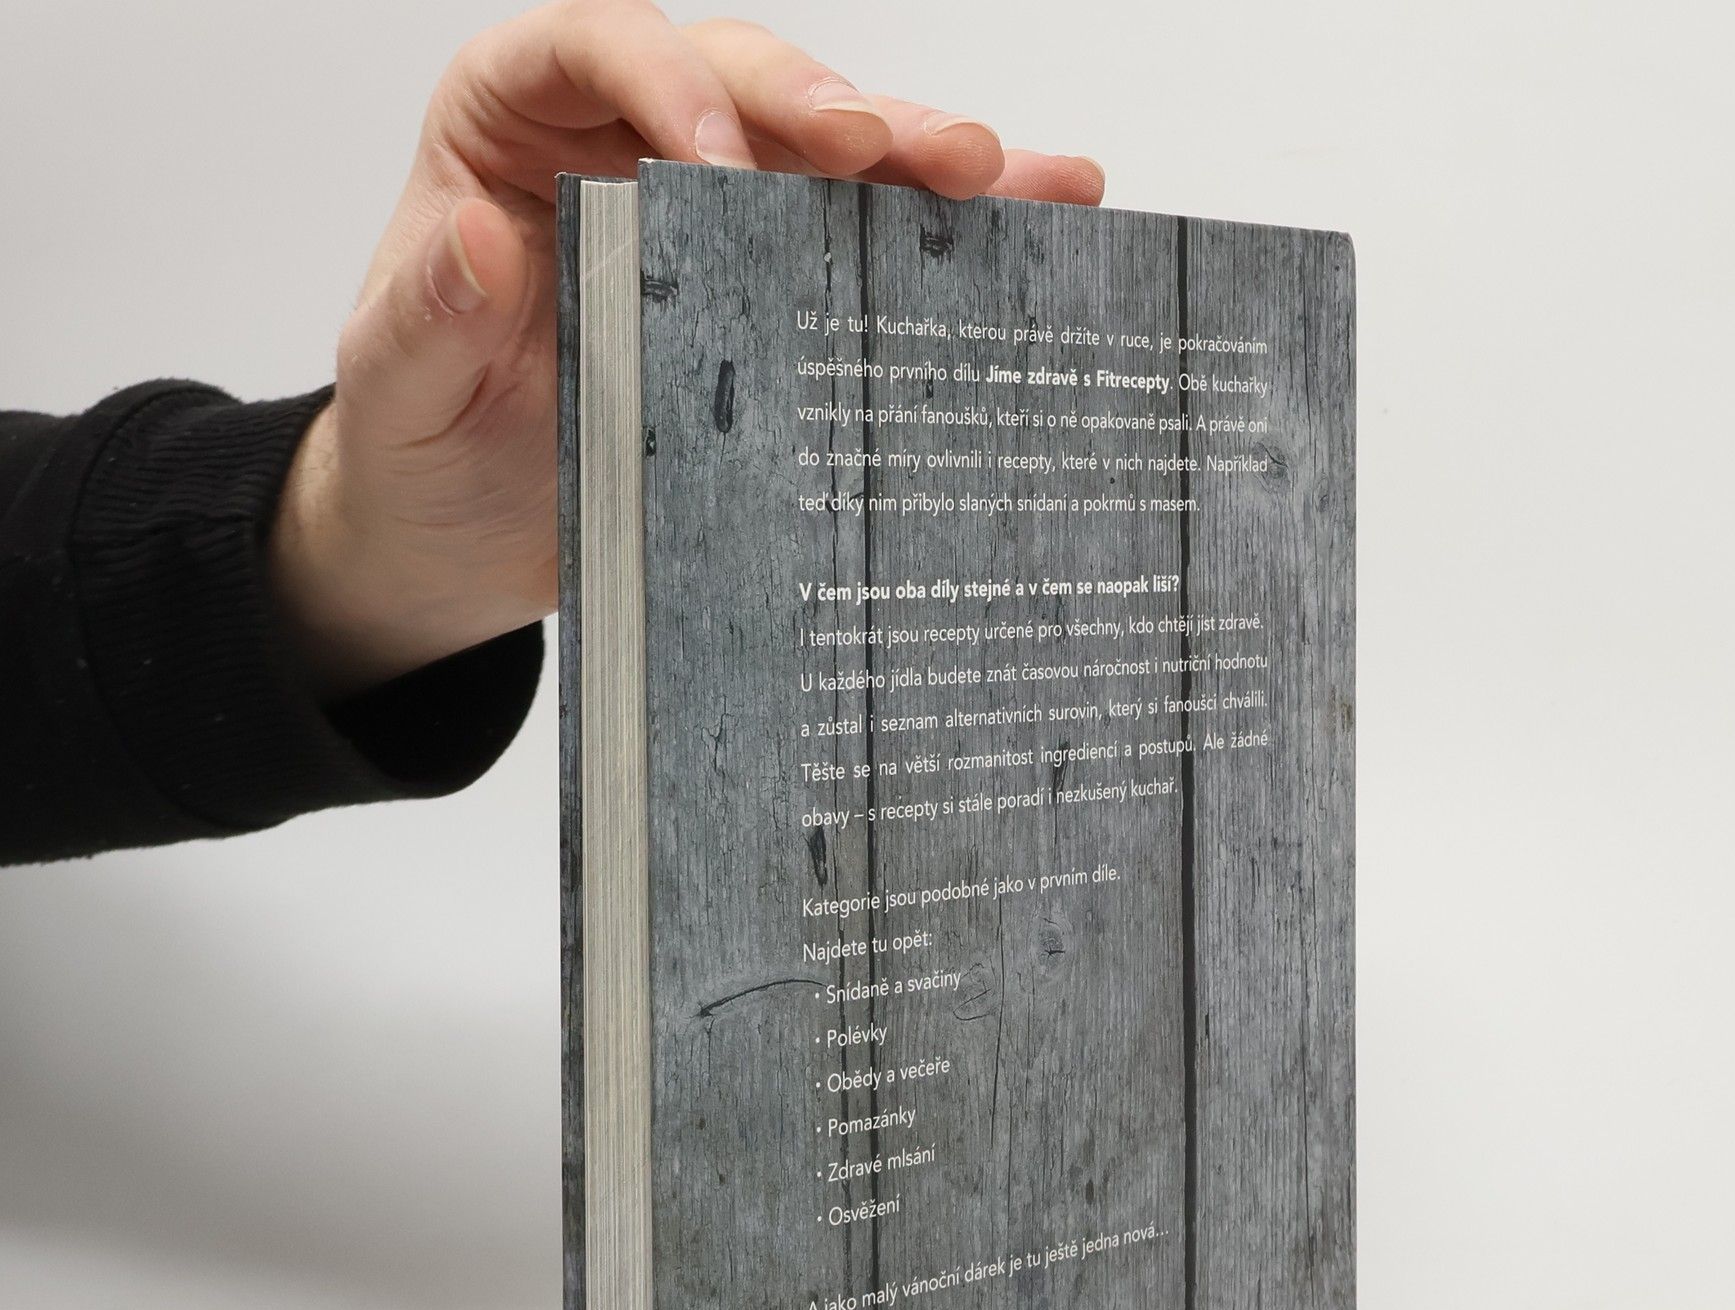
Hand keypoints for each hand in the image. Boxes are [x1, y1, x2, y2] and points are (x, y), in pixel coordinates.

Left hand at [270, 3, 1104, 697]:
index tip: (720, 159)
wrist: (456, 535)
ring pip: (821, 154)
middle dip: (828, 112)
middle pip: (738, 83)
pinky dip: (942, 231)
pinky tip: (1038, 211)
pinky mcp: (770, 291)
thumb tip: (479, 234)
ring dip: (915, 160)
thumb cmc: (416, 443)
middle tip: (909, 154)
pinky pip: (859, 241)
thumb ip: (429, 311)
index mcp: (513, 125)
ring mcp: (710, 216)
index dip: (668, 81)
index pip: (597, 47)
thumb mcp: (397, 384)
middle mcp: (624, 143)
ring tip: (1005, 176)